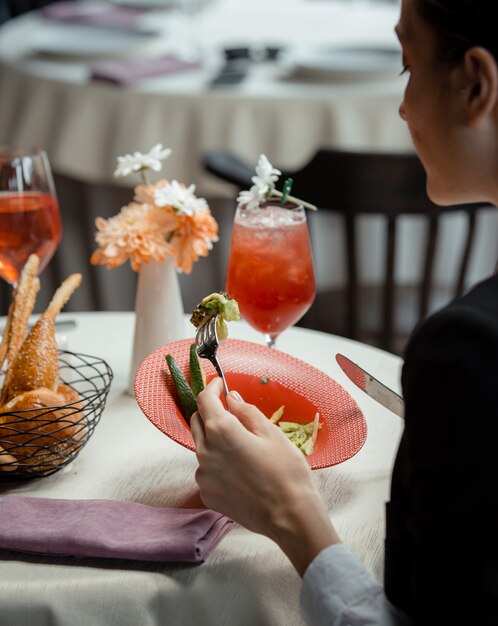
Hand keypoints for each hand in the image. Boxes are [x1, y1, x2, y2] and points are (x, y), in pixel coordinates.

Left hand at [191, 378, 339, 574]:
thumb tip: (231, 398)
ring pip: (201, 446)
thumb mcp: (271, 433)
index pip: (205, 400)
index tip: (220, 384)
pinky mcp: (207, 494)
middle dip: (210, 411)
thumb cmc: (286, 471)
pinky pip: (206, 469)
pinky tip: (238, 469)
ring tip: (240, 444)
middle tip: (230, 410)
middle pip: (197, 421)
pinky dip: (216, 462)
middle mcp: (205, 451)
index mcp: (221, 431)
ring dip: (213, 438)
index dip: (212, 388)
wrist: (290, 516)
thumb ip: (246, 411)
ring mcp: (203, 475)